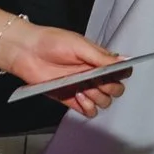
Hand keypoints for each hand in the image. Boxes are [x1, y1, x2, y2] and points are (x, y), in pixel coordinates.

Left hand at [0, 22, 125, 117]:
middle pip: (115, 89)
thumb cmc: (52, 42)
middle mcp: (93, 75)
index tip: (112, 72)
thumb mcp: (80, 45)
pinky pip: (89, 111)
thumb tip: (125, 61)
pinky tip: (78, 95)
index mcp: (98, 60)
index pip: (121, 71)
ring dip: (98, 97)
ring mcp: (83, 88)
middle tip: (97, 81)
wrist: (27, 52)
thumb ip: (102, 57)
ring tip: (84, 88)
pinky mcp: (71, 100)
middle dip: (111, 88)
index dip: (121, 75)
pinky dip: (88, 107)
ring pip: (104, 102)